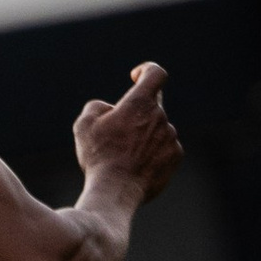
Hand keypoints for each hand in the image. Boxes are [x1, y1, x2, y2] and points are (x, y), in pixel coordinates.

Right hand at [73, 61, 182, 209]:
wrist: (115, 190)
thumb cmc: (99, 156)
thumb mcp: (85, 125)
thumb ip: (97, 106)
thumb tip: (110, 109)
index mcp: (140, 103)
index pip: (155, 74)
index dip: (146, 70)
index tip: (136, 77)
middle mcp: (160, 116)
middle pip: (153, 105)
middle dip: (137, 114)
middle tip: (118, 134)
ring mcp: (170, 137)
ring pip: (158, 127)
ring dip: (144, 134)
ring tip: (124, 155)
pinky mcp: (175, 156)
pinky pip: (165, 146)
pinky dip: (153, 151)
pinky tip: (136, 165)